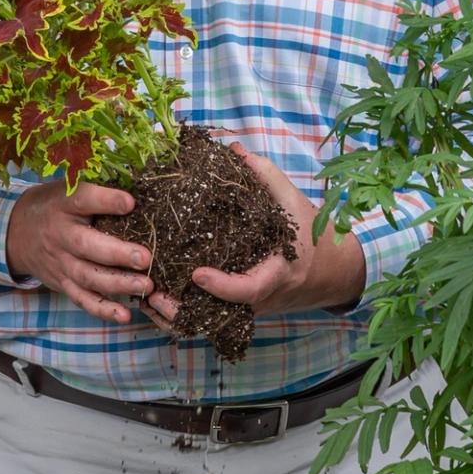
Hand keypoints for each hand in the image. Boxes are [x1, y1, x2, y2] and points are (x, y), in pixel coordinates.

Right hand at [5, 180, 156, 323]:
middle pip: (86, 246)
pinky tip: (125, 315)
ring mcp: (60, 263)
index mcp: (63, 205)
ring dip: (118, 284)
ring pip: (88, 276)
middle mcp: (59, 235)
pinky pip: (82, 299)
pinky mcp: (62, 283)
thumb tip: (139, 183)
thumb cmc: (55, 206)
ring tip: (146, 285)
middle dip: (116, 253)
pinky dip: (103, 310)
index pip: (82, 199)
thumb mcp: (67, 188)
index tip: (131, 202)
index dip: (106, 200)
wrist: (16, 233)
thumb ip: (97, 187)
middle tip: (145, 258)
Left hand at [144, 143, 365, 325]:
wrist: (328, 271)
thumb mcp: (292, 201)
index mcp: (276, 272)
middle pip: (219, 315)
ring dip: (175, 316)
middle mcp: (260, 297)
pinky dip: (180, 314)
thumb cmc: (308, 233)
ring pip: (208, 322)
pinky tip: (152, 300)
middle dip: (184, 309)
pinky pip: (207, 318)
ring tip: (145, 297)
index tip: (196, 274)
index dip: (223, 287)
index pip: (250, 289)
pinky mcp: (237, 310)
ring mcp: (247, 308)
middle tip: (152, 292)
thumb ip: (265, 176)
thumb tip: (233, 151)